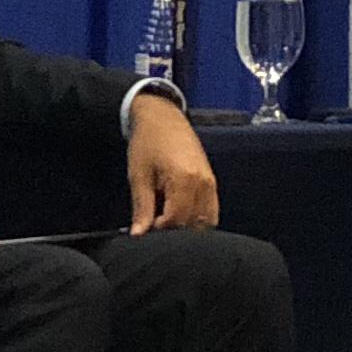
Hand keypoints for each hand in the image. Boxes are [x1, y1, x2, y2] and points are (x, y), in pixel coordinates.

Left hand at [126, 94, 217, 233]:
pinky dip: (199, 220)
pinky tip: (180, 217)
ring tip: (167, 222)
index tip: (145, 230)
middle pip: (194, 224)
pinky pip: (211, 211)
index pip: (176, 220)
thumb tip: (139, 235)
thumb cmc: (148, 142)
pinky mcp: (212, 181)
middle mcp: (203, 183)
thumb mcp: (139, 175)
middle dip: (174, 231)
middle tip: (154, 227)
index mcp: (184, 179)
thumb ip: (142, 207)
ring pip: (207, 221)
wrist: (162, 116)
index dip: (159, 231)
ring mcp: (210, 182)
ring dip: (188, 228)